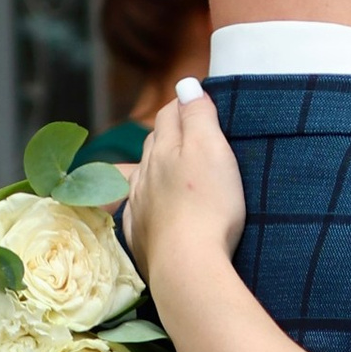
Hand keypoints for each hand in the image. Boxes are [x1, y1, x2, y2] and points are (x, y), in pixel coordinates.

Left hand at [125, 84, 244, 289]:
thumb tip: (186, 84)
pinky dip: (147, 203)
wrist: (188, 267)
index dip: (184, 105)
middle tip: (189, 136)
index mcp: (164, 149)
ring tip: (170, 170)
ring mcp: (140, 206)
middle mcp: (145, 174)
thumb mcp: (211, 150)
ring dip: (155, 168)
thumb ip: (198, 115)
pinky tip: (154, 209)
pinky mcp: (142, 236)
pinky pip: (139, 211)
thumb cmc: (207, 207)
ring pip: (142, 176)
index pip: (170, 115)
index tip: (197, 102)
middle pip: (154, 143)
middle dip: (169, 134)